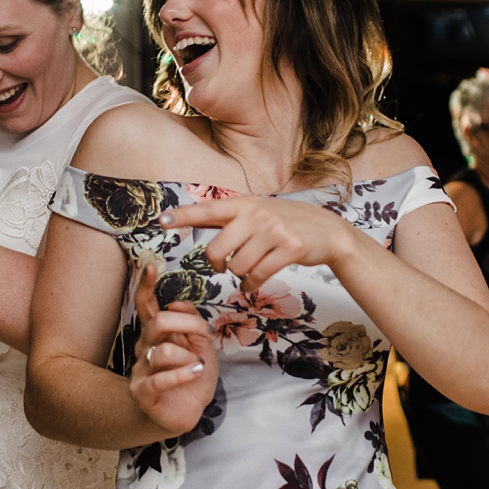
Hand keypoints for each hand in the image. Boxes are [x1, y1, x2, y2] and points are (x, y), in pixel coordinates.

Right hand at [130, 263, 218, 436]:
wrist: (185, 411)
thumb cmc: (192, 376)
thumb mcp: (202, 346)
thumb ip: (194, 324)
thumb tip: (178, 304)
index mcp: (157, 333)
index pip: (145, 304)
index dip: (145, 285)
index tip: (151, 265)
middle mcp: (145, 347)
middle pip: (158, 322)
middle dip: (186, 324)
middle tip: (203, 334)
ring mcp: (141, 370)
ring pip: (162, 351)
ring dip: (188, 357)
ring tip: (198, 366)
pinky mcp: (143, 392)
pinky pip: (160, 379)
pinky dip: (183, 374)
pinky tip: (195, 373)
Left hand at [158, 195, 358, 293]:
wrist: (327, 230)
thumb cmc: (286, 221)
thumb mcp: (257, 209)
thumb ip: (227, 215)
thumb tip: (191, 214)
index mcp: (244, 204)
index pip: (207, 209)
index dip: (183, 216)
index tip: (161, 221)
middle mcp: (256, 215)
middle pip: (216, 250)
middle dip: (216, 265)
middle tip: (223, 266)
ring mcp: (274, 232)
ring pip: (237, 267)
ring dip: (239, 275)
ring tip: (249, 269)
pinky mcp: (289, 249)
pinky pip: (257, 276)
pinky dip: (251, 285)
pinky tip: (255, 281)